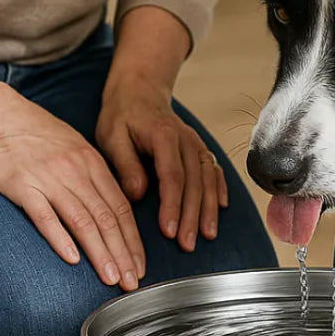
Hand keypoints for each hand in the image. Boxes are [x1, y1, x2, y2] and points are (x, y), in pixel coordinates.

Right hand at [0, 90, 145, 289]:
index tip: (139, 265)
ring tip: (111, 278)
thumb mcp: (72, 146)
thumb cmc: (32, 133)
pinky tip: (72, 260)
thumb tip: (108, 206)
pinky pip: (45, 216)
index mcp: (91, 162)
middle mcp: (76, 171)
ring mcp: (50, 178)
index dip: (133, 239)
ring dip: (100, 253)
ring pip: (83, 221)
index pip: (120, 207)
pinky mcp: (22, 186)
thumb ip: (91, 175)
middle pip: (107, 218)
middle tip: (133, 282)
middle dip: (123, 253)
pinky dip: (60, 239)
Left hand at [96, 80, 228, 251]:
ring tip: (207, 234)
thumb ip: (125, 165)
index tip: (169, 231)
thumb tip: (137, 194)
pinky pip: (214, 168)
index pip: (172, 176)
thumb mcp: (112, 136)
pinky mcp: (199, 147)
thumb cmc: (122, 116)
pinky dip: (220, 188)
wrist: (139, 91)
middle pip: (194, 182)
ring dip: (209, 208)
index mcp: (164, 135)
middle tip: (187, 244)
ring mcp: (195, 143)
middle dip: (193, 215)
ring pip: (208, 178)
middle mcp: (185, 139)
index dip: (172, 205)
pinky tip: (222, 207)